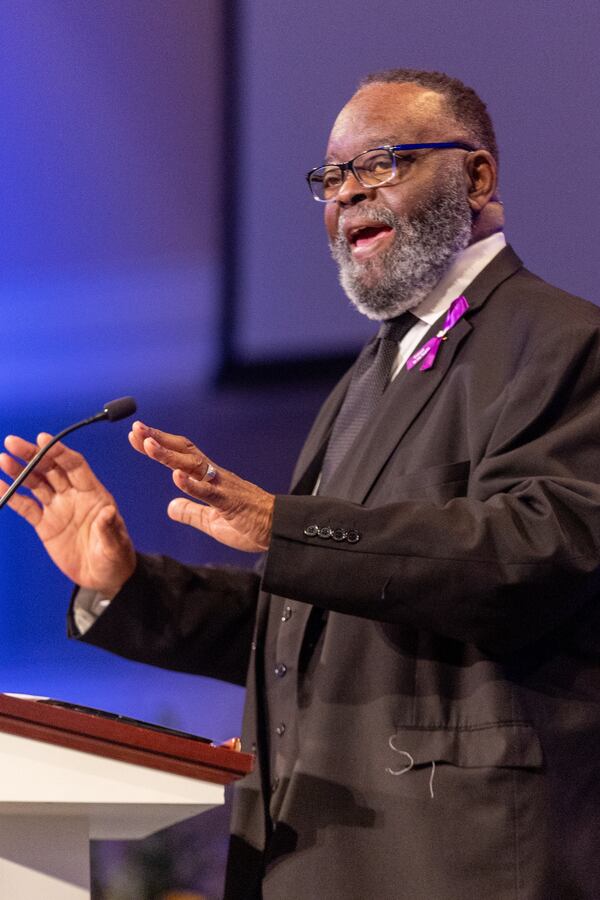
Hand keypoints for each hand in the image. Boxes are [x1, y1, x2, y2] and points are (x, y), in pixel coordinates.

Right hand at [0, 433, 135, 594]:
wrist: (103, 578)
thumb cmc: (116, 558)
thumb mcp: (115, 545)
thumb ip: (109, 528)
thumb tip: (107, 512)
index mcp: (93, 494)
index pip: (74, 466)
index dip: (59, 452)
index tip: (43, 439)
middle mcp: (73, 496)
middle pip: (51, 468)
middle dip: (33, 454)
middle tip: (13, 442)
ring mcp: (57, 508)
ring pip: (36, 483)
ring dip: (20, 471)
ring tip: (3, 459)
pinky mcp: (45, 524)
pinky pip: (25, 506)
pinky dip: (12, 495)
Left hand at [129, 421, 273, 551]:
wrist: (280, 530)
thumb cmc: (250, 524)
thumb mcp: (212, 522)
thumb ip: (191, 512)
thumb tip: (170, 507)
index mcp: (210, 479)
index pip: (181, 455)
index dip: (159, 445)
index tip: (136, 437)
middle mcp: (215, 476)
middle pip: (184, 451)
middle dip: (159, 439)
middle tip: (136, 428)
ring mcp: (223, 487)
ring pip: (193, 465)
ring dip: (169, 455)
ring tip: (148, 444)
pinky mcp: (230, 503)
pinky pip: (209, 491)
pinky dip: (192, 484)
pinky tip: (175, 477)